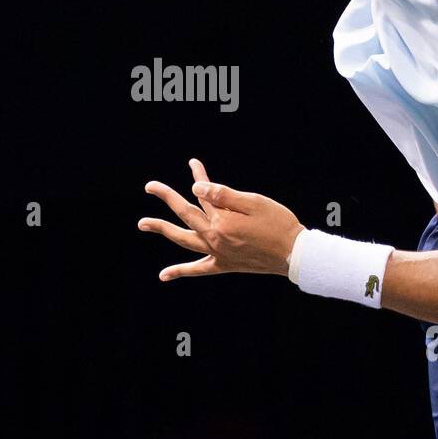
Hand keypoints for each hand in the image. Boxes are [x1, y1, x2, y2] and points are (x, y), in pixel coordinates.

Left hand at [139, 158, 305, 281]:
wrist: (294, 254)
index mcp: (222, 221)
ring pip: (183, 240)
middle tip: (150, 186)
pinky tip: (163, 275)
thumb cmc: (278, 224)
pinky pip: (197, 270)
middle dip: (166, 198)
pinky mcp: (224, 264)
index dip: (198, 177)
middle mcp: (214, 238)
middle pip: (184, 214)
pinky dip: (180, 271)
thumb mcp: (254, 202)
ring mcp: (217, 253)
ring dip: (162, 230)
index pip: (202, 194)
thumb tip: (195, 188)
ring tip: (143, 224)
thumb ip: (223, 195)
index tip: (192, 163)